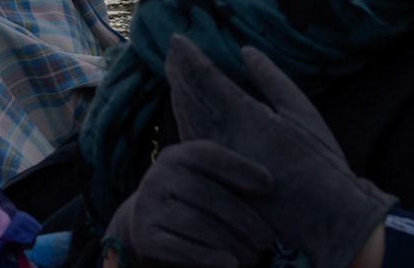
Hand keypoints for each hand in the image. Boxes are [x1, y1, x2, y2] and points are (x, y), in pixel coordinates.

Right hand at [102, 140, 273, 267]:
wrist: (144, 221)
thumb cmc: (191, 200)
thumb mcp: (204, 178)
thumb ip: (229, 178)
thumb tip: (269, 186)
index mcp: (177, 156)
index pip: (209, 156)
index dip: (241, 169)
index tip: (269, 186)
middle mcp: (158, 176)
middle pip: (206, 195)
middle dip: (242, 218)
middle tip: (266, 239)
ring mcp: (147, 206)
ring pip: (195, 224)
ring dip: (231, 243)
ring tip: (253, 256)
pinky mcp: (144, 236)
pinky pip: (179, 248)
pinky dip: (208, 258)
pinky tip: (230, 263)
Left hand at [166, 38, 393, 267]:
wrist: (326, 218)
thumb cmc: (321, 161)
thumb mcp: (301, 110)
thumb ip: (270, 77)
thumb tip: (246, 51)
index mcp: (243, 115)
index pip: (204, 78)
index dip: (188, 57)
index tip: (177, 39)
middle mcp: (222, 137)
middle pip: (189, 96)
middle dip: (178, 71)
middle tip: (170, 50)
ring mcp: (217, 160)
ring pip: (187, 119)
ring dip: (178, 93)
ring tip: (172, 73)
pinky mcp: (218, 178)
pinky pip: (192, 142)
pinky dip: (184, 119)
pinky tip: (182, 110)